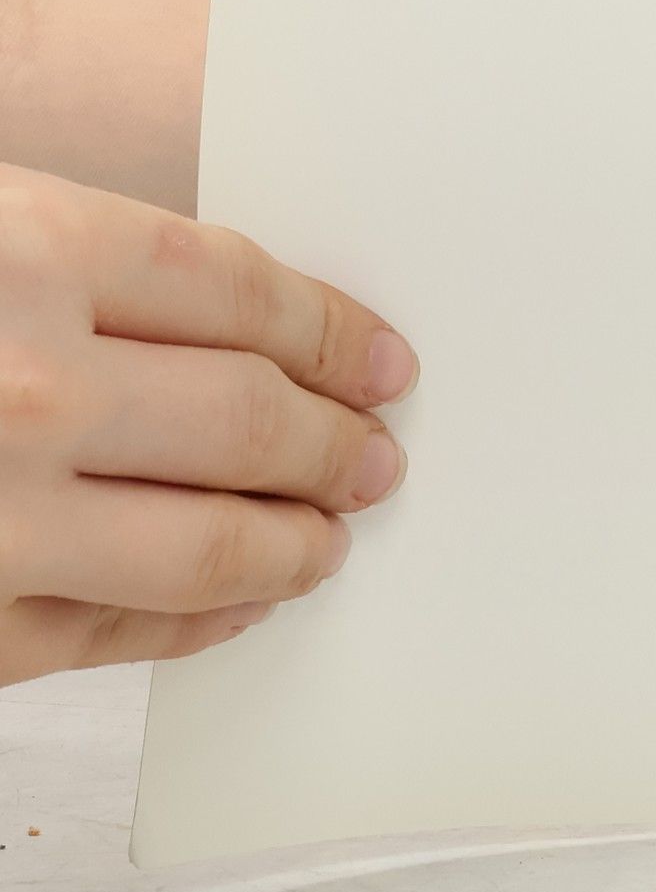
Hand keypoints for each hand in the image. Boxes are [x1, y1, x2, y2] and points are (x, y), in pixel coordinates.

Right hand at [0, 164, 417, 684]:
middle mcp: (27, 390)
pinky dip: (200, 619)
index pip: (241, 298)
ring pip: (207, 543)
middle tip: (379, 458)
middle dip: (335, 445)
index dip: (331, 334)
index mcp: (30, 259)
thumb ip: (85, 269)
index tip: (385, 362)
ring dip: (294, 543)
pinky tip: (240, 598)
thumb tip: (245, 321)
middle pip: (247, 419)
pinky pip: (114, 632)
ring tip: (331, 537)